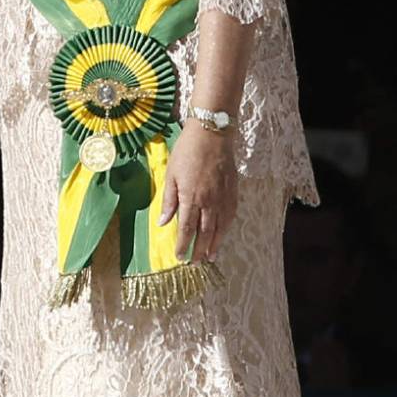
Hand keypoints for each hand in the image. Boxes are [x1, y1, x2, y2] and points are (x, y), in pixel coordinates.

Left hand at [157, 123, 238, 262]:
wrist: (212, 133)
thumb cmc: (187, 151)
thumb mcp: (171, 174)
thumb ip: (169, 200)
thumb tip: (163, 222)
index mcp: (192, 197)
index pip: (187, 228)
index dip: (183, 245)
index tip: (179, 257)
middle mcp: (210, 201)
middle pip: (206, 232)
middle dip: (200, 250)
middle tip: (196, 263)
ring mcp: (223, 196)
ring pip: (221, 226)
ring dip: (215, 243)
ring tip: (211, 256)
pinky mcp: (233, 190)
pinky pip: (231, 214)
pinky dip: (227, 228)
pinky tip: (223, 233)